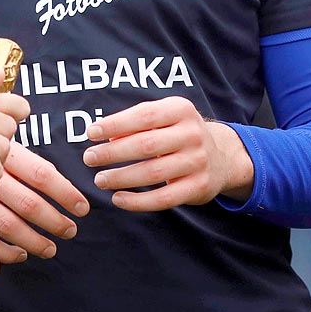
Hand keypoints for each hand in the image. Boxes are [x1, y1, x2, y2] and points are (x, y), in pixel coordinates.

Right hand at [0, 143, 88, 262]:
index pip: (41, 174)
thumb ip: (16, 133)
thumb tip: (39, 137)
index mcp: (3, 152)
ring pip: (9, 224)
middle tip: (70, 231)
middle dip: (54, 221)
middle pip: (29, 203)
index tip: (81, 207)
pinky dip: (4, 251)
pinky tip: (19, 254)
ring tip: (50, 249)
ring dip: (33, 240)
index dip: (65, 192)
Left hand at [81, 96, 252, 210]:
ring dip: (121, 178)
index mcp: (181, 110)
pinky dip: (137, 201)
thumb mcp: (164, 118)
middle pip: (146, 145)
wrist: (221, 157)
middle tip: (89, 158)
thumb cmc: (178, 134)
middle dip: (113, 153)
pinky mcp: (198, 187)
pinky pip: (163, 199)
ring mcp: (198, 161)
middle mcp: (193, 134)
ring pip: (152, 173)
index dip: (115, 124)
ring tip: (99, 179)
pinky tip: (118, 198)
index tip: (91, 132)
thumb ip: (136, 123)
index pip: (144, 116)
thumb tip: (104, 137)